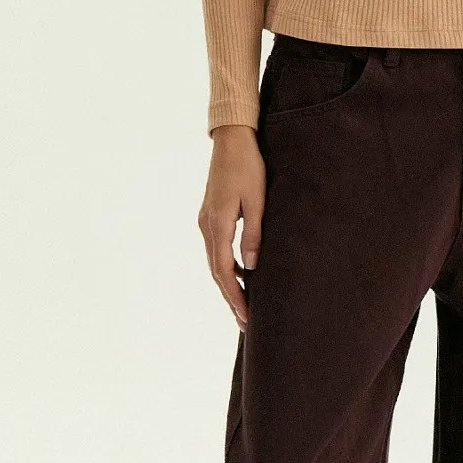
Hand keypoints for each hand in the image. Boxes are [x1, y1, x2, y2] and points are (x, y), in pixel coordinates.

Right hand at [199, 124, 265, 331]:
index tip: (246, 317)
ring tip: (244, 305)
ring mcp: (206, 221)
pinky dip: (228, 266)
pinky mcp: (210, 215)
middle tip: (245, 323)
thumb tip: (252, 267)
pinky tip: (243, 274)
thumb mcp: (257, 200)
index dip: (235, 296)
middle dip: (231, 298)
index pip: (224, 271)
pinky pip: (217, 249)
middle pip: (216, 272)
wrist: (232, 139)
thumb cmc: (248, 166)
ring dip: (229, 284)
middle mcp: (206, 226)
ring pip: (215, 262)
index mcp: (217, 224)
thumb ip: (253, 234)